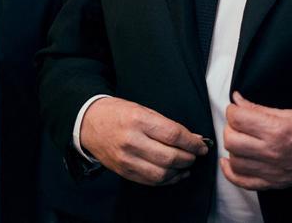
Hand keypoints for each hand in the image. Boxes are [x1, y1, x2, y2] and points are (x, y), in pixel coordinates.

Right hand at [80, 97, 208, 185]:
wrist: (89, 122)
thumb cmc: (118, 113)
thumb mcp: (143, 110)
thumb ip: (167, 125)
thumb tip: (193, 138)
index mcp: (138, 120)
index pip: (173, 135)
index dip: (192, 143)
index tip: (202, 145)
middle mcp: (132, 141)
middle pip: (169, 157)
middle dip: (189, 158)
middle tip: (196, 154)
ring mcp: (126, 159)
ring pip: (161, 173)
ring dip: (180, 172)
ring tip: (187, 165)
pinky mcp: (123, 171)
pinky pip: (150, 181)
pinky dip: (166, 180)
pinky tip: (175, 174)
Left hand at [221, 92, 291, 190]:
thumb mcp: (289, 112)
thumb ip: (259, 108)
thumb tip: (238, 100)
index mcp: (277, 130)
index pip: (238, 119)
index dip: (233, 110)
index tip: (237, 108)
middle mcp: (271, 152)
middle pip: (231, 140)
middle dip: (230, 127)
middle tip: (239, 123)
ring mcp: (271, 170)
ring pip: (234, 160)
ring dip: (232, 148)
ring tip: (240, 139)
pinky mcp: (272, 183)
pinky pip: (242, 182)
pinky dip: (230, 172)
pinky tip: (229, 161)